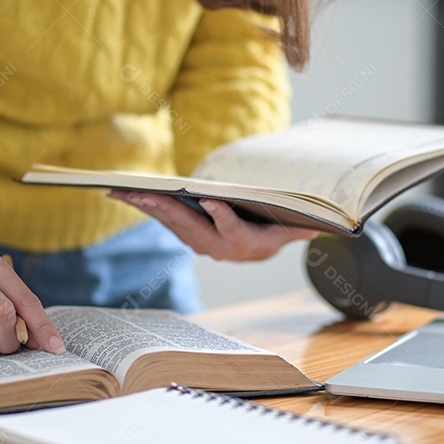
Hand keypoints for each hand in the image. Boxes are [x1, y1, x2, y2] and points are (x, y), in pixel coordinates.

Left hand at [110, 191, 317, 260]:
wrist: (255, 250)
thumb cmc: (271, 234)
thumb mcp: (286, 232)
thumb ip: (297, 229)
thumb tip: (318, 226)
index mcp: (241, 243)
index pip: (230, 227)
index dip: (220, 214)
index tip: (209, 200)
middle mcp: (216, 246)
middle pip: (190, 225)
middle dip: (166, 209)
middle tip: (146, 195)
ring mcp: (197, 241)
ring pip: (171, 223)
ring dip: (148, 208)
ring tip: (125, 193)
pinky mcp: (186, 234)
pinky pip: (164, 220)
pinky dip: (145, 207)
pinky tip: (127, 195)